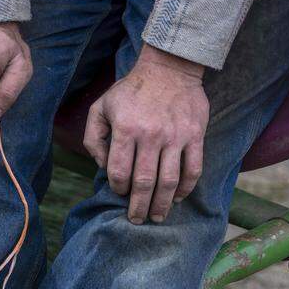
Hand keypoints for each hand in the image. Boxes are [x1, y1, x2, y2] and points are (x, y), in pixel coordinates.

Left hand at [84, 44, 208, 222]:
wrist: (169, 67)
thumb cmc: (130, 91)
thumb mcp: (100, 107)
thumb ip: (93, 138)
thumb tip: (101, 166)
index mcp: (125, 129)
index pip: (119, 172)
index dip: (118, 188)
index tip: (119, 193)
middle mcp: (151, 135)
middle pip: (144, 183)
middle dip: (138, 207)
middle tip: (136, 220)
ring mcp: (175, 136)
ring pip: (169, 181)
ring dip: (162, 204)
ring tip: (157, 217)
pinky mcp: (195, 135)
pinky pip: (193, 169)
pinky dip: (186, 188)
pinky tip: (178, 198)